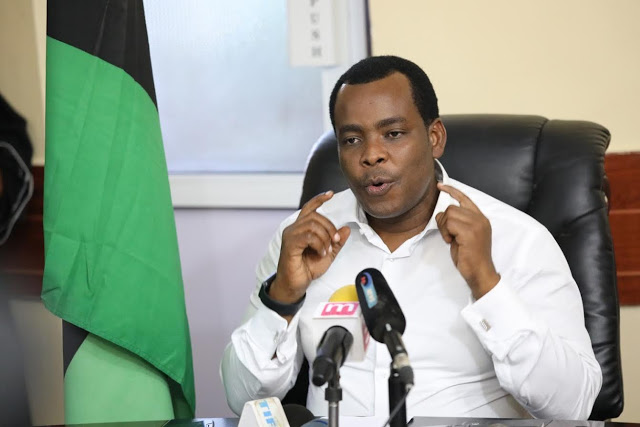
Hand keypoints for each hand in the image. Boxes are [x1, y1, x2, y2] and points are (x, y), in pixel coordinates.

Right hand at [270, 191, 350, 304]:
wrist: (295, 285)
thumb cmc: (307, 269)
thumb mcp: (327, 254)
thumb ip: (336, 242)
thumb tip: (346, 229)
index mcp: (301, 228)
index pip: (309, 208)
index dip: (319, 199)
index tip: (331, 194)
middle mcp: (294, 229)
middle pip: (315, 216)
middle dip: (330, 227)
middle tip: (335, 240)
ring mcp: (290, 235)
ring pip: (313, 225)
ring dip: (325, 237)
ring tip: (326, 250)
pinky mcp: (290, 244)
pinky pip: (308, 236)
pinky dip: (319, 244)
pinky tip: (321, 253)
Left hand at [435, 183, 499, 298]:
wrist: (480, 272)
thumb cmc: (470, 256)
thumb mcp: (465, 235)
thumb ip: (459, 222)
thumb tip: (444, 213)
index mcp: (480, 218)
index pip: (465, 198)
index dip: (451, 190)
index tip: (440, 185)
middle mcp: (480, 218)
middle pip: (451, 207)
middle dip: (444, 221)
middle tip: (449, 235)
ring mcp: (476, 224)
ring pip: (449, 214)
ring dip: (444, 228)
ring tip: (452, 239)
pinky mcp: (470, 232)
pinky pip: (449, 224)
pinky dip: (446, 233)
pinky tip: (452, 242)